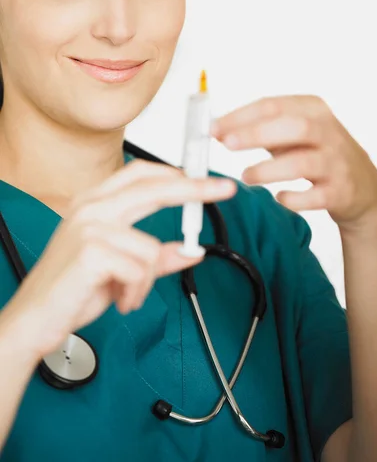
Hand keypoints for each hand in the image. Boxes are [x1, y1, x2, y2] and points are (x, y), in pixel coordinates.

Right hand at [2, 159, 235, 361]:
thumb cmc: (71, 290)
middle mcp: (91, 207)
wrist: (33, 320)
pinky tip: (118, 299)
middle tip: (225, 189)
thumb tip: (192, 251)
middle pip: (154, 187)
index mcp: (95, 204)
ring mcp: (89, 226)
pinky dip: (136, 293)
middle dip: (195, 188)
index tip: (205, 179)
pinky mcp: (91, 251)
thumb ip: (156, 258)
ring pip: (151, 247)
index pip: (141, 174)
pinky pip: (142, 270)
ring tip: (125, 294)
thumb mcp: (120, 270)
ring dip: (146, 281)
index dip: (175, 174)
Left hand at [211, 95, 376, 229]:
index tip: (213, 128)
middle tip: (226, 144)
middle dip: (256, 134)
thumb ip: (260, 129)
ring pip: (303, 162)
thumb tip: (218, 130)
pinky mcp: (341, 191)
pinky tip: (280, 198)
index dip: (240, 116)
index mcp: (313, 109)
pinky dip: (294, 198)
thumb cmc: (316, 153)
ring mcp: (337, 162)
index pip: (273, 105)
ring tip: (246, 176)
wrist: (361, 186)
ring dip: (269, 169)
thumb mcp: (294, 132)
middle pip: (293, 126)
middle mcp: (328, 132)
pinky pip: (315, 196)